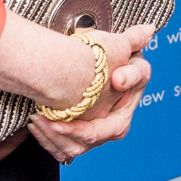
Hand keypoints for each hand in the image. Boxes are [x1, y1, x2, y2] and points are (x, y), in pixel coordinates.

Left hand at [28, 24, 153, 164]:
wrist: (99, 68)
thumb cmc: (115, 62)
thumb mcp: (126, 50)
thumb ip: (135, 42)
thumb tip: (146, 32)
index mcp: (121, 117)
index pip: (107, 129)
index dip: (84, 127)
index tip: (61, 118)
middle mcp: (106, 131)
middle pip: (83, 143)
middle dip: (63, 133)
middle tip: (45, 121)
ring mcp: (90, 136)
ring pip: (69, 148)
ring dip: (50, 137)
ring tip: (35, 120)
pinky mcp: (74, 138)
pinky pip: (59, 148)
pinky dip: (45, 139)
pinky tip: (34, 125)